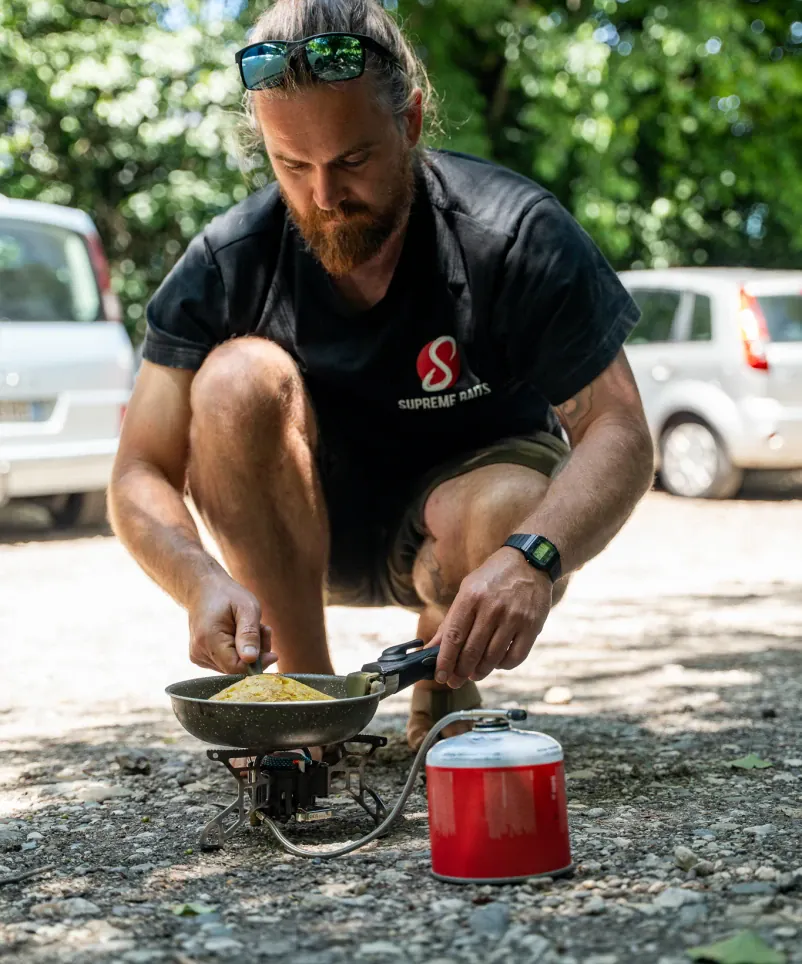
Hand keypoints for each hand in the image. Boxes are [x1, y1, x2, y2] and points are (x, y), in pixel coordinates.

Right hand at [188, 575, 276, 674]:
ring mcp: (198, 656)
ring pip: (232, 666)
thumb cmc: (227, 595)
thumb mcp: (247, 608)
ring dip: (249, 651)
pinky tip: (241, 634)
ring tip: (254, 629)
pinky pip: (226, 661)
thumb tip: (251, 659)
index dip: (257, 664)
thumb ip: (250, 633)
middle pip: (236, 668)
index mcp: (208, 640)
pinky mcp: (201, 657)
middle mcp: (199, 652)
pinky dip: (239, 651)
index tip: (273, 654)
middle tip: (264, 632)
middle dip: (256, 654)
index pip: (235, 668)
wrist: (203, 588)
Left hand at [432, 548, 552, 687]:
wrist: (530, 562)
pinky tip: (497, 663)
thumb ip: (451, 621)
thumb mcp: (468, 591)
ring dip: (481, 671)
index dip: (445, 660)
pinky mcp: (532, 626)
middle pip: (472, 651)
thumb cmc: (493, 578)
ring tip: (475, 674)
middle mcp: (492, 607)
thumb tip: (432, 648)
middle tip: (456, 681)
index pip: (454, 636)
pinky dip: (503, 666)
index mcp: (471, 597)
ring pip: (493, 658)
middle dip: (461, 671)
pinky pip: (515, 657)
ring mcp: (514, 617)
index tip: (440, 676)